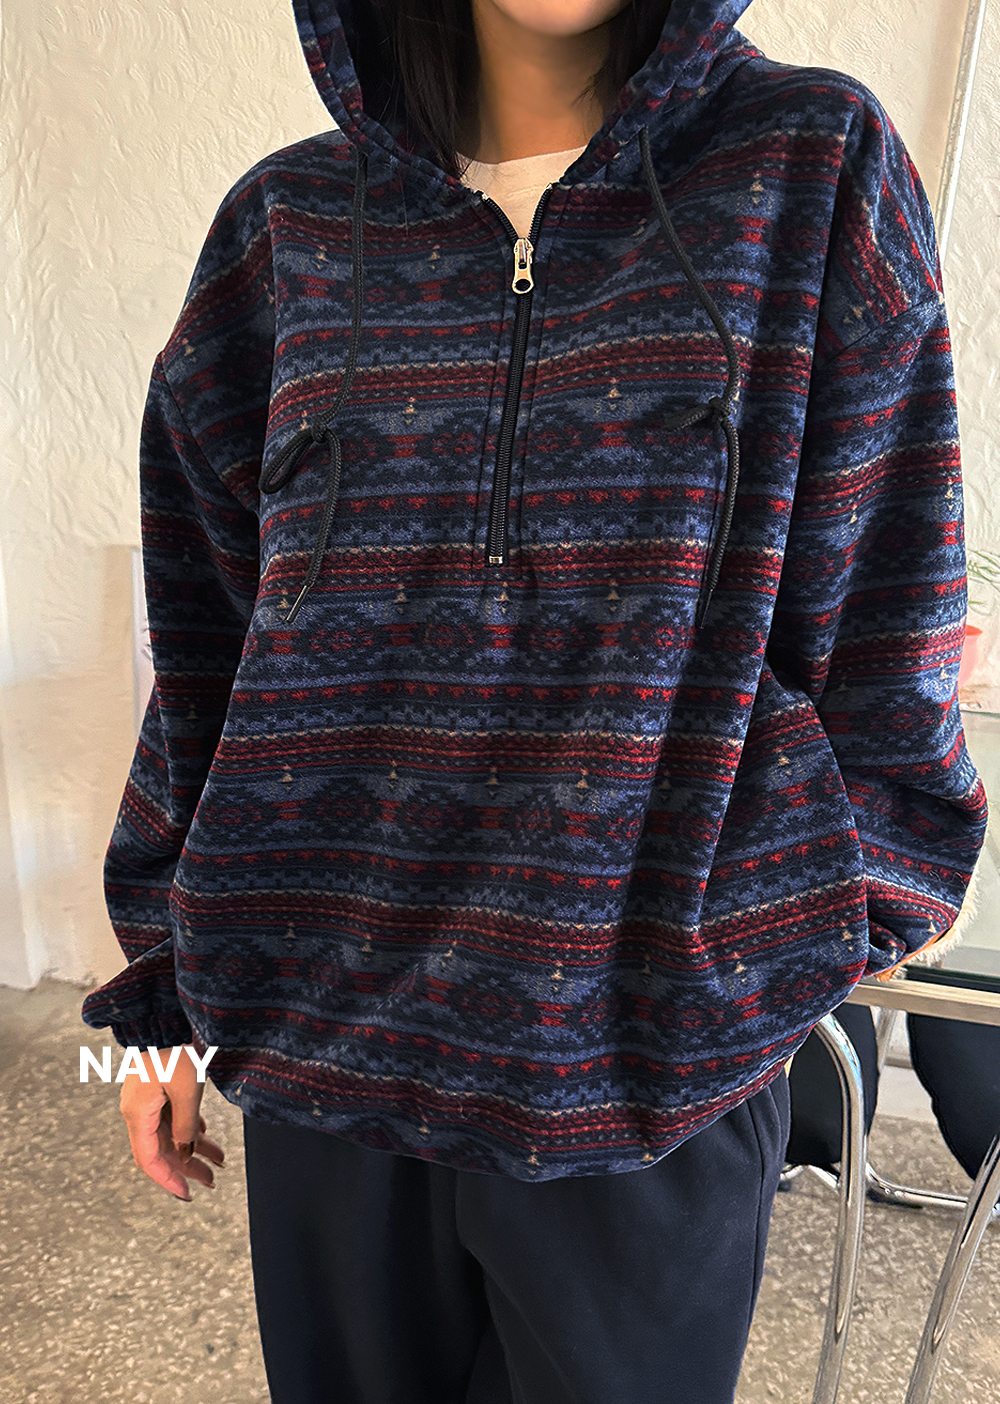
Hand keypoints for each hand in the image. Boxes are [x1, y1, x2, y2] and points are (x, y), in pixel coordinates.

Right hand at [119, 1047, 224, 1200]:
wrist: (168, 1017)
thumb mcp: (187, 1090)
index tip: (187, 1194)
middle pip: (161, 1149)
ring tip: (218, 1162)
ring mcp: (146, 1100)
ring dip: (193, 1149)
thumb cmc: (178, 1047)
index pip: (149, 1159)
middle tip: (211, 1181)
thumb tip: (186, 1153)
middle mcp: (138, 1109)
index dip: (168, 1179)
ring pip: (169, 1134)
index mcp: (138, 1112)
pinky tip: (207, 1139)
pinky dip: (191, 1130)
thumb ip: (186, 1125)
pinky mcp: (156, 1090)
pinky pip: (172, 1118)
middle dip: (187, 1167)